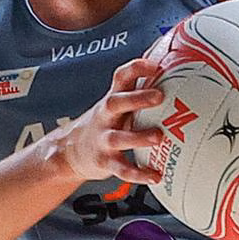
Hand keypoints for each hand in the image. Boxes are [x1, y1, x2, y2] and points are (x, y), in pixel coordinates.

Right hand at [54, 58, 164, 183]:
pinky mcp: (105, 162)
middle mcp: (106, 117)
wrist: (70, 151)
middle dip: (137, 98)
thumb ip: (139, 89)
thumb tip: (168, 65)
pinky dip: (138, 173)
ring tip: (158, 137)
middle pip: (116, 102)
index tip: (154, 64)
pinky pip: (122, 169)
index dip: (136, 68)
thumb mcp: (117, 104)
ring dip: (138, 137)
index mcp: (112, 100)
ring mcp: (103, 139)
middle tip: (159, 95)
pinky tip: (155, 175)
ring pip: (119, 138)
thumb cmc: (106, 123)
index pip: (121, 77)